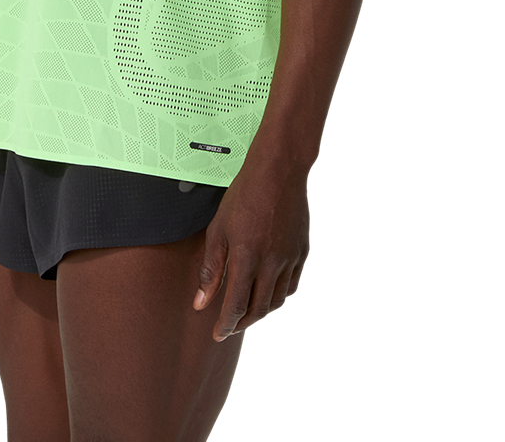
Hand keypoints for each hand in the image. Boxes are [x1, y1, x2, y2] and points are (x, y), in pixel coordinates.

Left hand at [192, 161, 309, 339]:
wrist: (279, 171)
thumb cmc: (244, 195)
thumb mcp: (218, 229)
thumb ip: (211, 269)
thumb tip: (201, 302)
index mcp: (247, 258)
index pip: (236, 306)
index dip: (226, 325)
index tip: (218, 334)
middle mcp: (272, 263)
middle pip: (259, 309)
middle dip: (242, 323)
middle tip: (230, 327)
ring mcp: (290, 259)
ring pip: (277, 300)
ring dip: (261, 312)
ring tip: (247, 311)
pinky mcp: (303, 252)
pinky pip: (293, 285)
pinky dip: (280, 296)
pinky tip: (269, 292)